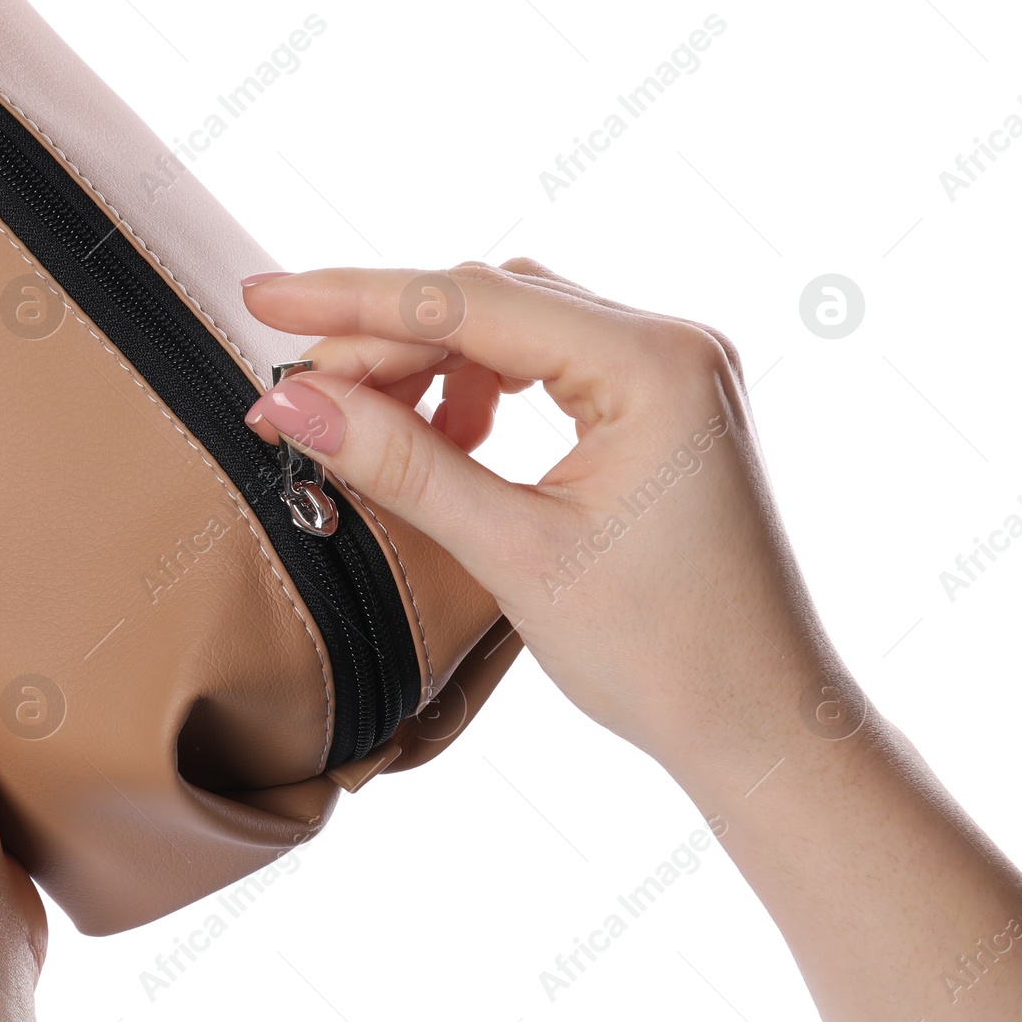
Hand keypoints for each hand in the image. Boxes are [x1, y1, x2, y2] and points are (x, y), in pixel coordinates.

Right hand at [248, 261, 1021, 1021]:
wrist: (758, 723)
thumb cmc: (663, 655)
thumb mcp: (513, 553)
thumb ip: (402, 463)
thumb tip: (293, 401)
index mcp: (652, 366)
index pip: (469, 301)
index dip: (353, 300)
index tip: (263, 298)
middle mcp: (668, 345)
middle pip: (486, 303)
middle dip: (380, 342)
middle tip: (292, 395)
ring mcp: (667, 371)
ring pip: (508, 328)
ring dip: (425, 364)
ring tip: (359, 421)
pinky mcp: (654, 405)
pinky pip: (540, 363)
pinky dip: (473, 389)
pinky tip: (440, 436)